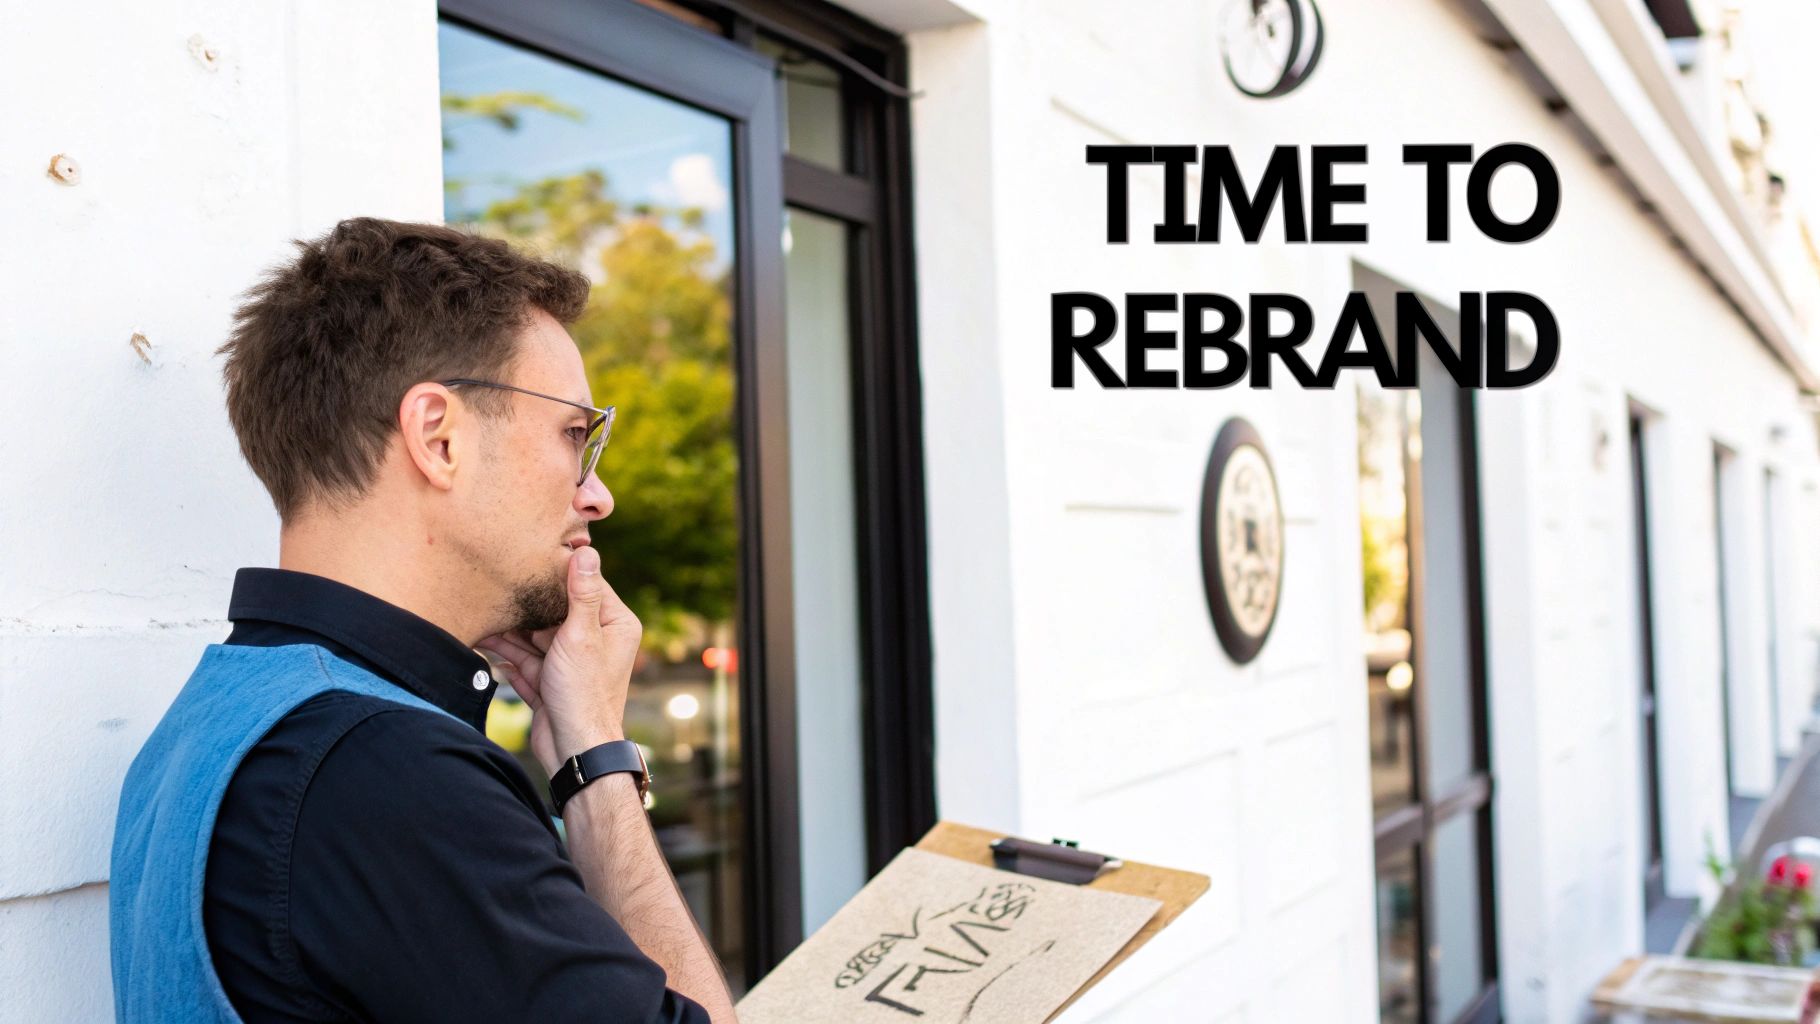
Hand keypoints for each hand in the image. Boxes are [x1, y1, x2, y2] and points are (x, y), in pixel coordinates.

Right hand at [475, 546, 640, 775]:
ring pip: (534, 636)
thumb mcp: (581, 636)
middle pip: (555, 610)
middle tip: (498, 581)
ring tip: (482, 609)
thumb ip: (581, 594)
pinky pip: (524, 659)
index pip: (586, 585)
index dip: (557, 572)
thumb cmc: (585, 693)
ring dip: (509, 628)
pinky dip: (505, 652)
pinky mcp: (550, 681)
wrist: (575, 750)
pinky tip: (483, 639)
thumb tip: (587, 552)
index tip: (530, 554)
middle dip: (527, 603)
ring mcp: (570, 661)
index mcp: (614, 625)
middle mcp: (595, 640)